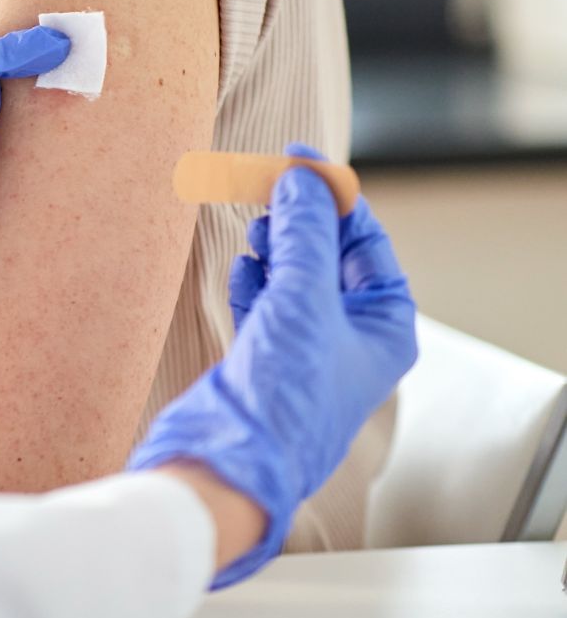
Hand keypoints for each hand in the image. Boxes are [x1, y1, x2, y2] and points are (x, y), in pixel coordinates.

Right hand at [129, 144, 416, 587]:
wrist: (232, 458)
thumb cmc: (286, 392)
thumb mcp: (304, 298)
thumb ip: (305, 232)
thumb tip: (303, 179)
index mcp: (384, 326)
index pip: (367, 242)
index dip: (335, 197)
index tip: (299, 159)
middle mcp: (351, 336)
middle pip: (329, 255)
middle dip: (300, 220)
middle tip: (267, 185)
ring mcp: (307, 347)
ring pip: (295, 276)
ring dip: (275, 247)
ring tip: (255, 228)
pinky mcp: (267, 357)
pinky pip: (266, 303)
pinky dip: (254, 280)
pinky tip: (243, 269)